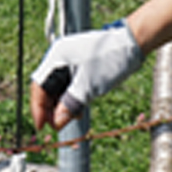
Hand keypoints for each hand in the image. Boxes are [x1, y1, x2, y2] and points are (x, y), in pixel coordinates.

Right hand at [30, 21, 147, 127]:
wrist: (133, 43)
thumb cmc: (110, 60)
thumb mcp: (88, 87)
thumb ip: (69, 105)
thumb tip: (57, 123)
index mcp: (56, 58)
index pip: (38, 87)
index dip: (38, 108)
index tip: (41, 127)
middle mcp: (59, 58)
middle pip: (47, 88)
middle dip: (51, 109)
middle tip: (58, 126)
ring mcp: (70, 61)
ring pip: (59, 88)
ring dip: (62, 105)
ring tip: (74, 117)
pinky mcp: (80, 66)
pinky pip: (69, 85)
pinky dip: (72, 98)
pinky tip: (79, 109)